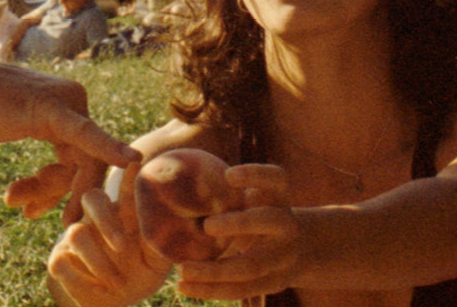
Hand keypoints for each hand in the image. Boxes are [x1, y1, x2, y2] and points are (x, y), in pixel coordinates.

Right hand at [0, 60, 139, 222]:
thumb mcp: (10, 134)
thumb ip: (36, 153)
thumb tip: (43, 179)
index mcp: (66, 105)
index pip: (79, 155)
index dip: (64, 189)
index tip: (41, 212)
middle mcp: (74, 99)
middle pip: (82, 162)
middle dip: (58, 194)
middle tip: (30, 214)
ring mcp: (67, 103)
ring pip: (78, 163)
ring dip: (48, 191)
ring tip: (19, 205)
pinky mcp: (56, 110)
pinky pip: (87, 137)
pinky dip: (109, 149)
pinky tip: (132, 160)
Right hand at [46, 168, 171, 306]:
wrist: (112, 303)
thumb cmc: (138, 276)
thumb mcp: (155, 265)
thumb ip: (160, 247)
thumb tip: (174, 230)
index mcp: (122, 216)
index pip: (125, 192)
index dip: (129, 179)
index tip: (136, 163)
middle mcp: (97, 220)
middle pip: (92, 199)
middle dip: (105, 219)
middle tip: (122, 245)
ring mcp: (75, 238)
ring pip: (76, 233)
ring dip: (99, 262)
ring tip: (118, 284)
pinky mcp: (60, 259)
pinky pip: (62, 262)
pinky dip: (81, 281)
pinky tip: (100, 290)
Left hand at [174, 163, 301, 300]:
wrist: (301, 249)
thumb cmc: (254, 211)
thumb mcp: (250, 196)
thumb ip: (220, 188)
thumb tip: (155, 167)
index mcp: (279, 198)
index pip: (276, 179)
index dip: (255, 175)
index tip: (229, 175)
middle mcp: (286, 225)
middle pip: (268, 222)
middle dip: (239, 224)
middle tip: (207, 225)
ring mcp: (285, 258)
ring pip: (252, 267)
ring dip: (216, 271)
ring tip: (183, 269)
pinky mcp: (274, 283)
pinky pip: (242, 290)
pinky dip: (211, 290)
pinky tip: (183, 287)